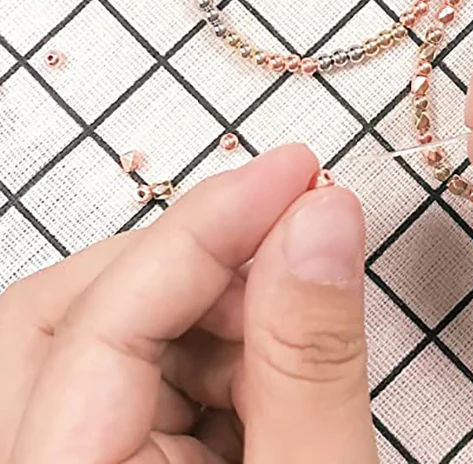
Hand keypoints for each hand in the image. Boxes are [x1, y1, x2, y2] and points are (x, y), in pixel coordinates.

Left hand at [0, 145, 377, 462]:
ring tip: (301, 337)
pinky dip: (220, 354)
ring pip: (111, 337)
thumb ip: (310, 359)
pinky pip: (143, 376)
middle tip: (293, 238)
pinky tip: (279, 379)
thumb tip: (322, 216)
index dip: (205, 226)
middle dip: (193, 260)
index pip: (105, 320)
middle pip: (69, 314)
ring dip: (216, 310)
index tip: (294, 173)